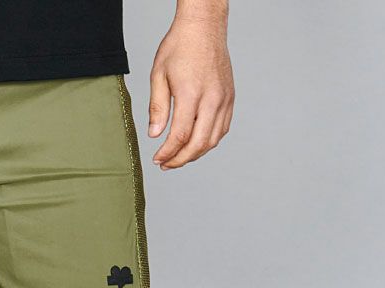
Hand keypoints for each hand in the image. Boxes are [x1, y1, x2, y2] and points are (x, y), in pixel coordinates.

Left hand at [149, 13, 233, 169]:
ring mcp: (224, 99)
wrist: (204, 26)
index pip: (181, 136)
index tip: (157, 159)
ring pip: (213, 140)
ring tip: (178, 157)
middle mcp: (212, 98)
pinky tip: (195, 143)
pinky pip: (222, 128)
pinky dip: (209, 141)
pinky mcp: (230, 97)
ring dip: (195, 154)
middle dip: (180, 160)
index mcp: (192, 94)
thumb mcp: (159, 75)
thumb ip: (157, 107)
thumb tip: (155, 134)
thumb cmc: (180, 46)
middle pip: (198, 143)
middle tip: (165, 164)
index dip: (168, 153)